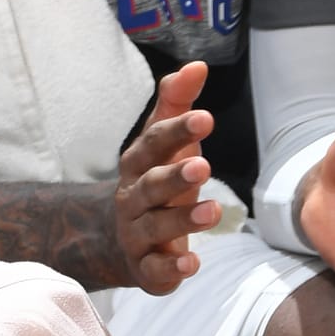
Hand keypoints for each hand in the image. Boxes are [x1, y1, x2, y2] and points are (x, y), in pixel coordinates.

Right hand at [113, 62, 220, 291]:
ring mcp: (136, 235)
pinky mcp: (145, 268)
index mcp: (137, 163)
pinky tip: (191, 263)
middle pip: (150, 186)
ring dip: (182, 220)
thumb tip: (196, 65)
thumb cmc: (154, 179)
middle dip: (175, 177)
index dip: (176, 131)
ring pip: (155, 227)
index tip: (205, 118)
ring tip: (214, 212)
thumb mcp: (163, 142)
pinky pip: (154, 270)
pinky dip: (171, 268)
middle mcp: (132, 198)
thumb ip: (177, 104)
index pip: (153, 143)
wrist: (120, 238)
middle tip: (203, 166)